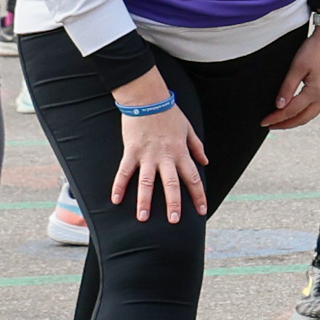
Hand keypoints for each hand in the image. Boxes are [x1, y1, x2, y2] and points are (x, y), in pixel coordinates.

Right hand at [108, 91, 211, 218]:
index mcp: (181, 152)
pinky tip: (114, 200)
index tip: (202, 211)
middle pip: (171, 184)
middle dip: (173, 204)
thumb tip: (205, 162)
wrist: (148, 98)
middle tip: (174, 221)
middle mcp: (165, 157)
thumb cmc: (170, 113)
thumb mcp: (189, 129)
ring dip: (144, 201)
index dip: (198, 196)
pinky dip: (118, 186)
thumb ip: (197, 147)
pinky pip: (124, 172)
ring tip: (143, 218)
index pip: (193, 178)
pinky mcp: (130, 151)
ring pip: (146, 183)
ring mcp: (147, 155)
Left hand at [263, 25, 319, 130]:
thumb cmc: (316, 49)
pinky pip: (315, 107)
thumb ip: (287, 88)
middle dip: (286, 124)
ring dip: (295, 120)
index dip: (276, 117)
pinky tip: (297, 110)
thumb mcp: (297, 67)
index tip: (264, 121)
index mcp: (315, 92)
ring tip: (281, 122)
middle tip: (270, 126)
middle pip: (303, 118)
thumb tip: (278, 105)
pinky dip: (304, 113)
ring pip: (310, 114)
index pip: (292, 110)